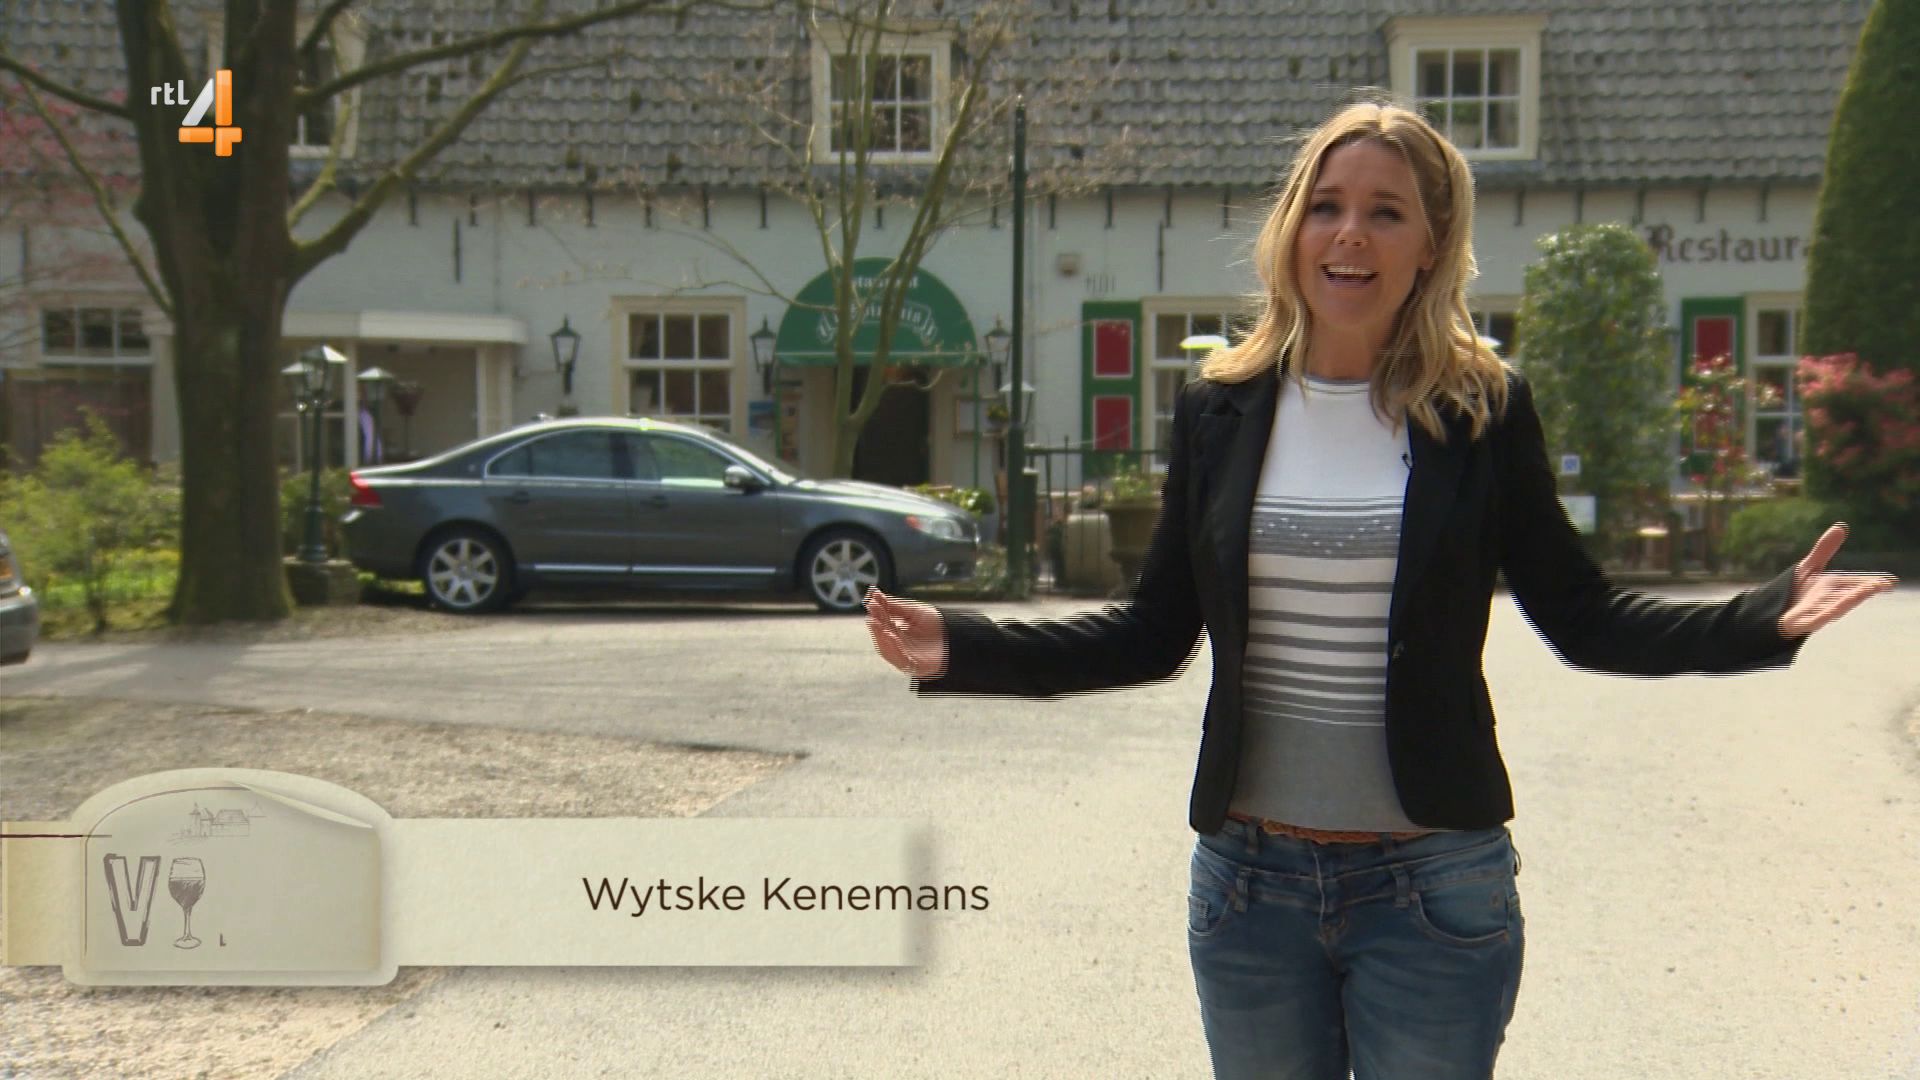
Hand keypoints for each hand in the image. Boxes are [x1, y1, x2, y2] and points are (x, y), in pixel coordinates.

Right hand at [865, 587, 948, 680]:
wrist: (958, 638)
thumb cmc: (937, 625)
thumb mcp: (915, 611)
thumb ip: (895, 606)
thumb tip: (876, 596)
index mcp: (897, 631)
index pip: (883, 622)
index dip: (877, 612)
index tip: (871, 600)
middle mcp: (898, 644)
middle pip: (882, 635)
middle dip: (876, 623)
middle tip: (871, 612)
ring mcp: (904, 656)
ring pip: (887, 648)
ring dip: (880, 635)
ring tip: (876, 623)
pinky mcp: (913, 666)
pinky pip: (900, 659)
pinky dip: (894, 648)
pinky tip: (890, 636)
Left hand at [1778, 523, 1898, 637]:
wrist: (1777, 610)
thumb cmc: (1798, 590)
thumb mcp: (1810, 566)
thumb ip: (1824, 549)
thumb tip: (1841, 526)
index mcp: (1835, 587)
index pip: (1857, 583)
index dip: (1874, 582)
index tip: (1890, 581)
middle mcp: (1831, 600)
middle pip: (1850, 595)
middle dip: (1864, 590)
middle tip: (1880, 585)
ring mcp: (1820, 612)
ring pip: (1837, 607)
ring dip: (1850, 601)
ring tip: (1864, 593)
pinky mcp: (1805, 622)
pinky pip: (1817, 619)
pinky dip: (1825, 616)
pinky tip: (1832, 612)